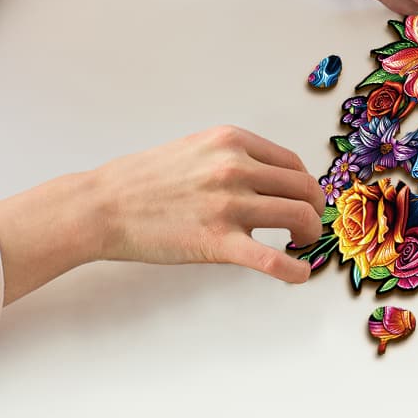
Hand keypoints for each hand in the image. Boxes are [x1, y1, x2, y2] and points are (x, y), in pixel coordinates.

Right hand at [0, 125, 327, 302]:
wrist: (103, 205)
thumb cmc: (143, 180)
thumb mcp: (196, 149)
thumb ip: (233, 157)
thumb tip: (268, 178)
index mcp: (232, 141)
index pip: (292, 163)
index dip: (305, 185)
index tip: (304, 199)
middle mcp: (236, 167)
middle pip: (303, 188)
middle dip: (314, 209)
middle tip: (309, 225)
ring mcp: (228, 204)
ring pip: (298, 216)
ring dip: (308, 233)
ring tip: (301, 245)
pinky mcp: (218, 242)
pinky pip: (272, 259)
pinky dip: (295, 270)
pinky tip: (300, 275)